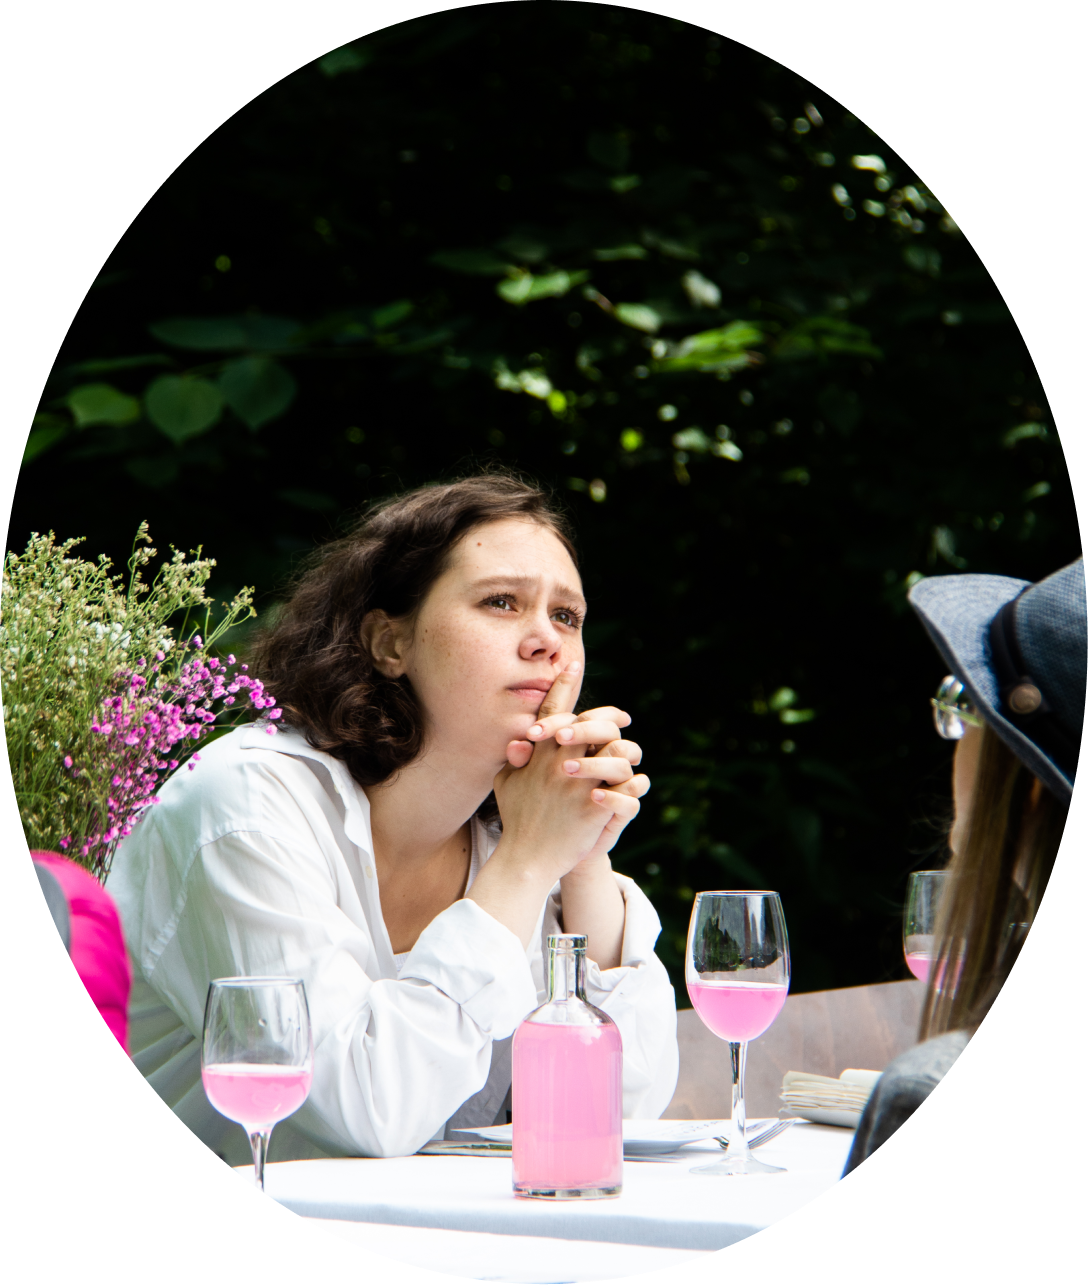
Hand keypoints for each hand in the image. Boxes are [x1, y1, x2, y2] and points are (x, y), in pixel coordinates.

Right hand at [468, 663, 647, 948]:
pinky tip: (638, 785)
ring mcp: (578, 783)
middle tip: (622, 715)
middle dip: (609, 716)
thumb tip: (521, 740)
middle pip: (592, 724)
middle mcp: (559, 763)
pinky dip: (634, 787)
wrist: (527, 859)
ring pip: (616, 752)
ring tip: (631, 754)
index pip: (553, 712)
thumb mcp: (506, 783)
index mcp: (539, 755)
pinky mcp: (595, 806)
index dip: (563, 687)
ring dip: (626, 752)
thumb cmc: (517, 819)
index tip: (573, 666)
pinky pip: (626, 789)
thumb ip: (514, 759)